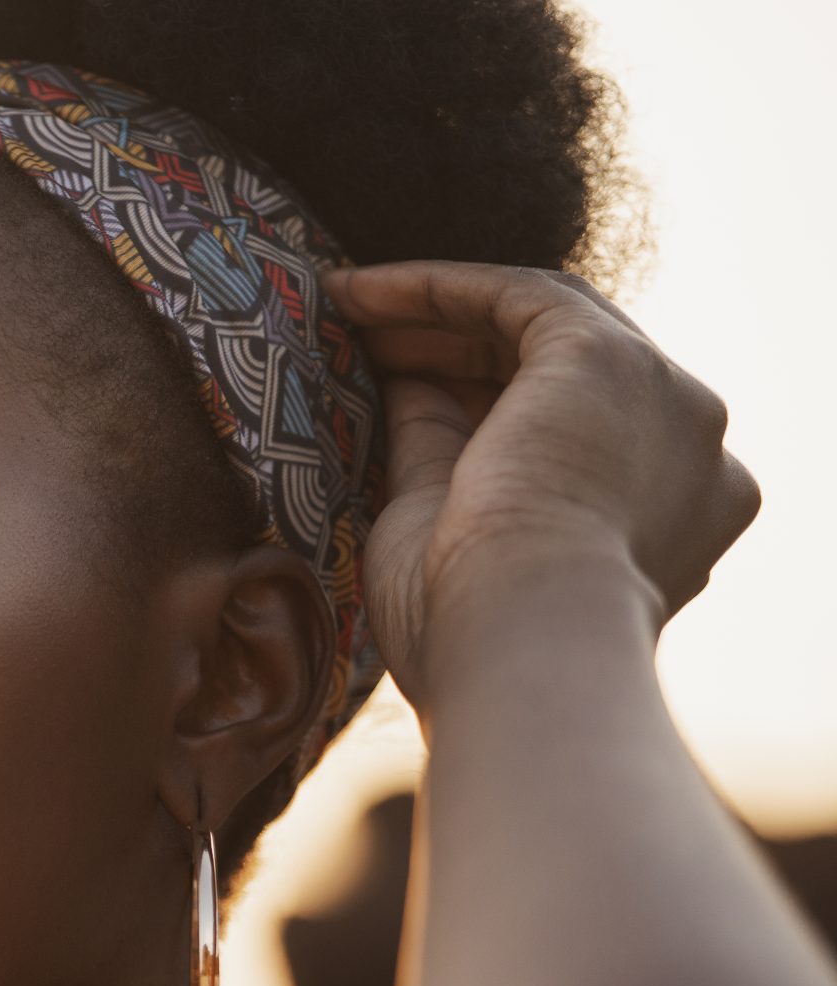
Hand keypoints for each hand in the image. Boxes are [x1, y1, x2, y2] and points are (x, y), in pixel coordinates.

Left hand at [320, 260, 758, 709]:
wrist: (518, 643)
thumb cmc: (470, 629)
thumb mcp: (451, 528)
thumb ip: (441, 449)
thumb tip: (406, 382)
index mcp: (671, 516)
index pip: (572, 430)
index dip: (476, 401)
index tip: (395, 393)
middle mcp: (691, 452)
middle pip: (563, 370)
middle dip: (455, 350)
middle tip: (362, 344)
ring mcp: (665, 399)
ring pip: (544, 326)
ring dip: (438, 314)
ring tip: (346, 310)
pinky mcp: (610, 361)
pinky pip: (518, 297)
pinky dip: (435, 289)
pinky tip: (358, 293)